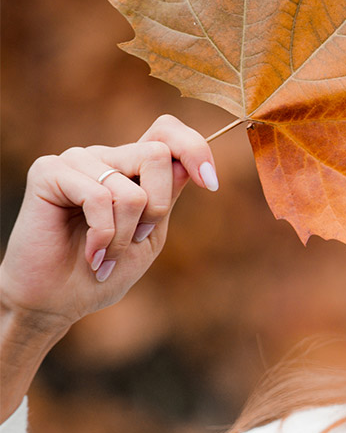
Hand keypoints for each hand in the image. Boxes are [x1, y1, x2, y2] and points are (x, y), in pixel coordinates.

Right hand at [0, 114, 217, 328]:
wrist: (57, 300)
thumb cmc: (105, 269)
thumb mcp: (151, 233)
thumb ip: (166, 196)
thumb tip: (184, 162)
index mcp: (132, 167)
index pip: (167, 131)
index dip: (195, 149)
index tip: (210, 184)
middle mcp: (105, 156)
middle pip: (158, 154)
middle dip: (158, 206)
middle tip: (139, 238)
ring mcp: (76, 160)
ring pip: (130, 187)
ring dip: (126, 233)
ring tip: (107, 255)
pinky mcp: (49, 172)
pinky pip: (98, 197)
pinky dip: (103, 234)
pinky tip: (92, 253)